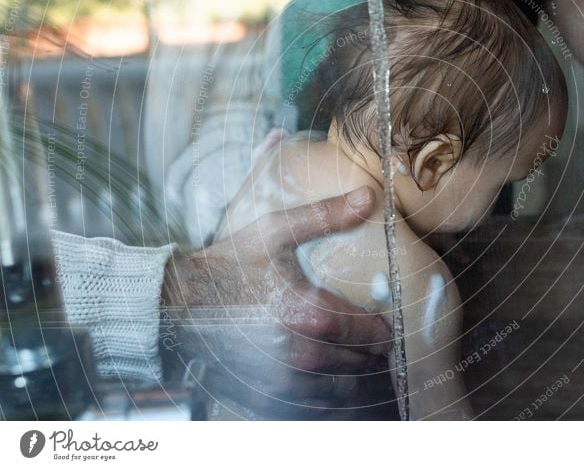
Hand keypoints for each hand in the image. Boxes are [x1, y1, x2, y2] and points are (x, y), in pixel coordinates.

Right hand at [163, 186, 392, 417]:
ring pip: (346, 390)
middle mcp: (305, 355)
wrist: (179, 302)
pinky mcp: (270, 397)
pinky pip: (317, 407)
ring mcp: (287, 382)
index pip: (374, 333)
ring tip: (352, 355)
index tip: (383, 318)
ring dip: (354, 374)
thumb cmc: (230, 264)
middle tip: (369, 335)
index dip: (385, 327)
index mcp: (313, 315)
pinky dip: (329, 395)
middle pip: (364, 363)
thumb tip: (368, 197)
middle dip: (371, 349)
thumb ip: (326, 216)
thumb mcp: (275, 231)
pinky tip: (326, 376)